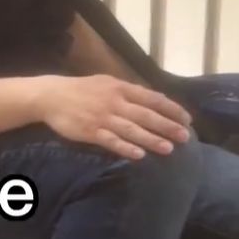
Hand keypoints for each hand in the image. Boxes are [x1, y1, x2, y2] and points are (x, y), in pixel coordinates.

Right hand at [37, 74, 191, 159]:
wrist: (52, 96)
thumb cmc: (81, 89)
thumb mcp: (106, 82)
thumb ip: (128, 91)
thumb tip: (153, 99)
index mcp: (120, 88)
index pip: (153, 98)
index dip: (171, 109)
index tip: (187, 119)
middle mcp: (115, 102)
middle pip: (146, 115)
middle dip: (168, 126)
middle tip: (186, 137)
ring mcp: (103, 118)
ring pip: (132, 130)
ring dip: (151, 139)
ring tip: (168, 149)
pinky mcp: (90, 132)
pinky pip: (111, 141)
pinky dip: (125, 148)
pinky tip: (139, 156)